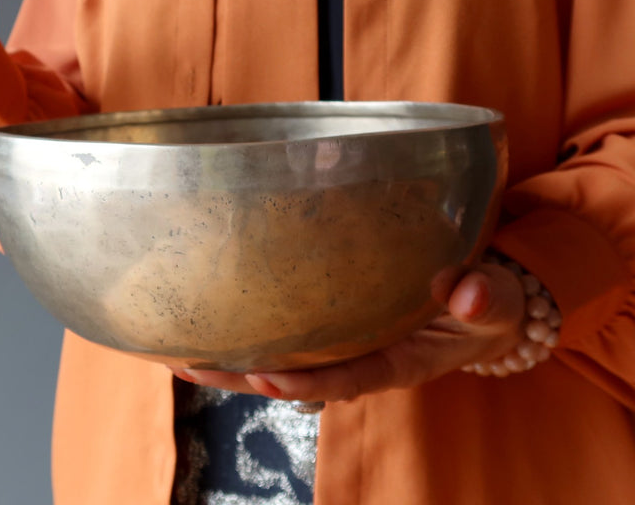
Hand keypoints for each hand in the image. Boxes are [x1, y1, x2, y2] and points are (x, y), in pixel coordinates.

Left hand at [172, 261, 526, 402]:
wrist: (483, 300)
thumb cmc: (489, 304)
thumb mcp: (497, 302)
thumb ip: (486, 298)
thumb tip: (466, 293)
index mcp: (398, 360)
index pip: (345, 377)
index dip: (305, 381)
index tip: (263, 375)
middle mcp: (361, 357)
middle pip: (293, 375)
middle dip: (241, 374)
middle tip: (190, 364)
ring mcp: (343, 341)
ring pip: (279, 356)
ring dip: (229, 356)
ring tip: (175, 348)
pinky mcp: (333, 321)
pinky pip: (286, 330)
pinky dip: (247, 326)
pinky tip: (207, 315)